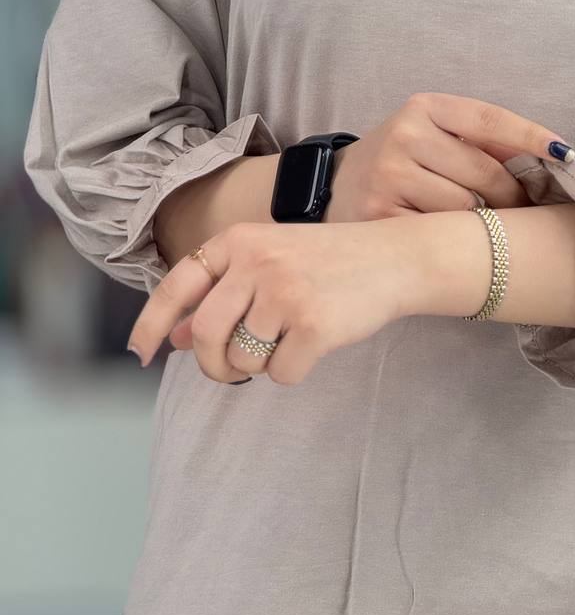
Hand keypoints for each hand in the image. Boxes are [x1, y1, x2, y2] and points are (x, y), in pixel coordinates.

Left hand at [127, 217, 418, 385]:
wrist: (395, 258)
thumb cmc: (329, 262)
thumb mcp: (269, 262)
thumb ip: (222, 294)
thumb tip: (178, 337)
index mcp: (238, 240)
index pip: (176, 285)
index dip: (151, 323)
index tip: (140, 353)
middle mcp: (256, 261)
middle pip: (205, 334)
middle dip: (212, 364)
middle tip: (230, 372)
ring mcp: (285, 292)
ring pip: (242, 359)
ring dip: (259, 366)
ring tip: (287, 341)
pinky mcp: (314, 324)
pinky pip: (280, 374)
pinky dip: (292, 371)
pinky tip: (314, 345)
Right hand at [326, 91, 573, 222]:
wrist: (334, 190)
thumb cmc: (400, 163)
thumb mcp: (432, 136)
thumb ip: (479, 141)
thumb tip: (547, 156)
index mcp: (423, 108)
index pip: (490, 119)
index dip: (532, 137)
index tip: (565, 153)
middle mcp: (404, 135)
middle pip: (486, 173)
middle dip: (512, 195)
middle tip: (518, 209)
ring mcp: (389, 176)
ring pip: (466, 209)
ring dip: (482, 223)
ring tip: (477, 226)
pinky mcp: (380, 215)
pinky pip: (439, 234)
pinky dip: (451, 241)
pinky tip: (446, 240)